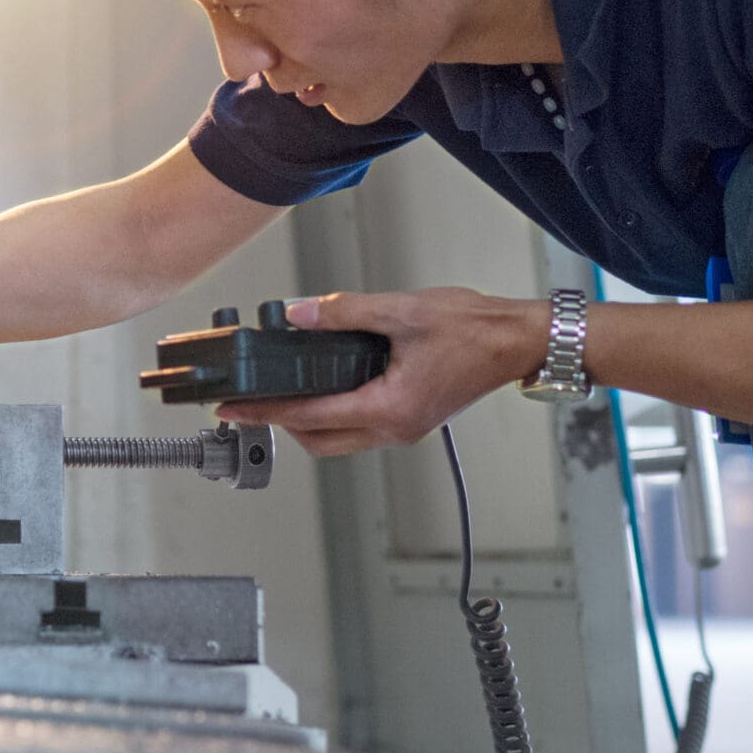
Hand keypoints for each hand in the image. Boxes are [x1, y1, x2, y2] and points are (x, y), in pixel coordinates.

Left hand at [227, 288, 547, 456]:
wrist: (519, 340)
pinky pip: (360, 428)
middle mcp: (395, 428)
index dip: (265, 412)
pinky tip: (322, 385)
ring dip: (307, 422)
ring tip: (279, 393)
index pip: (309, 417)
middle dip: (280, 424)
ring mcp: (405, 428)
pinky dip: (333, 414)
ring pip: (339, 439)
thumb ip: (345, 313)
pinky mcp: (412, 418)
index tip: (233, 409)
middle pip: (319, 441)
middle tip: (249, 403)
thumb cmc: (475, 329)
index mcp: (390, 408)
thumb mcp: (402, 311)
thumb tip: (299, 313)